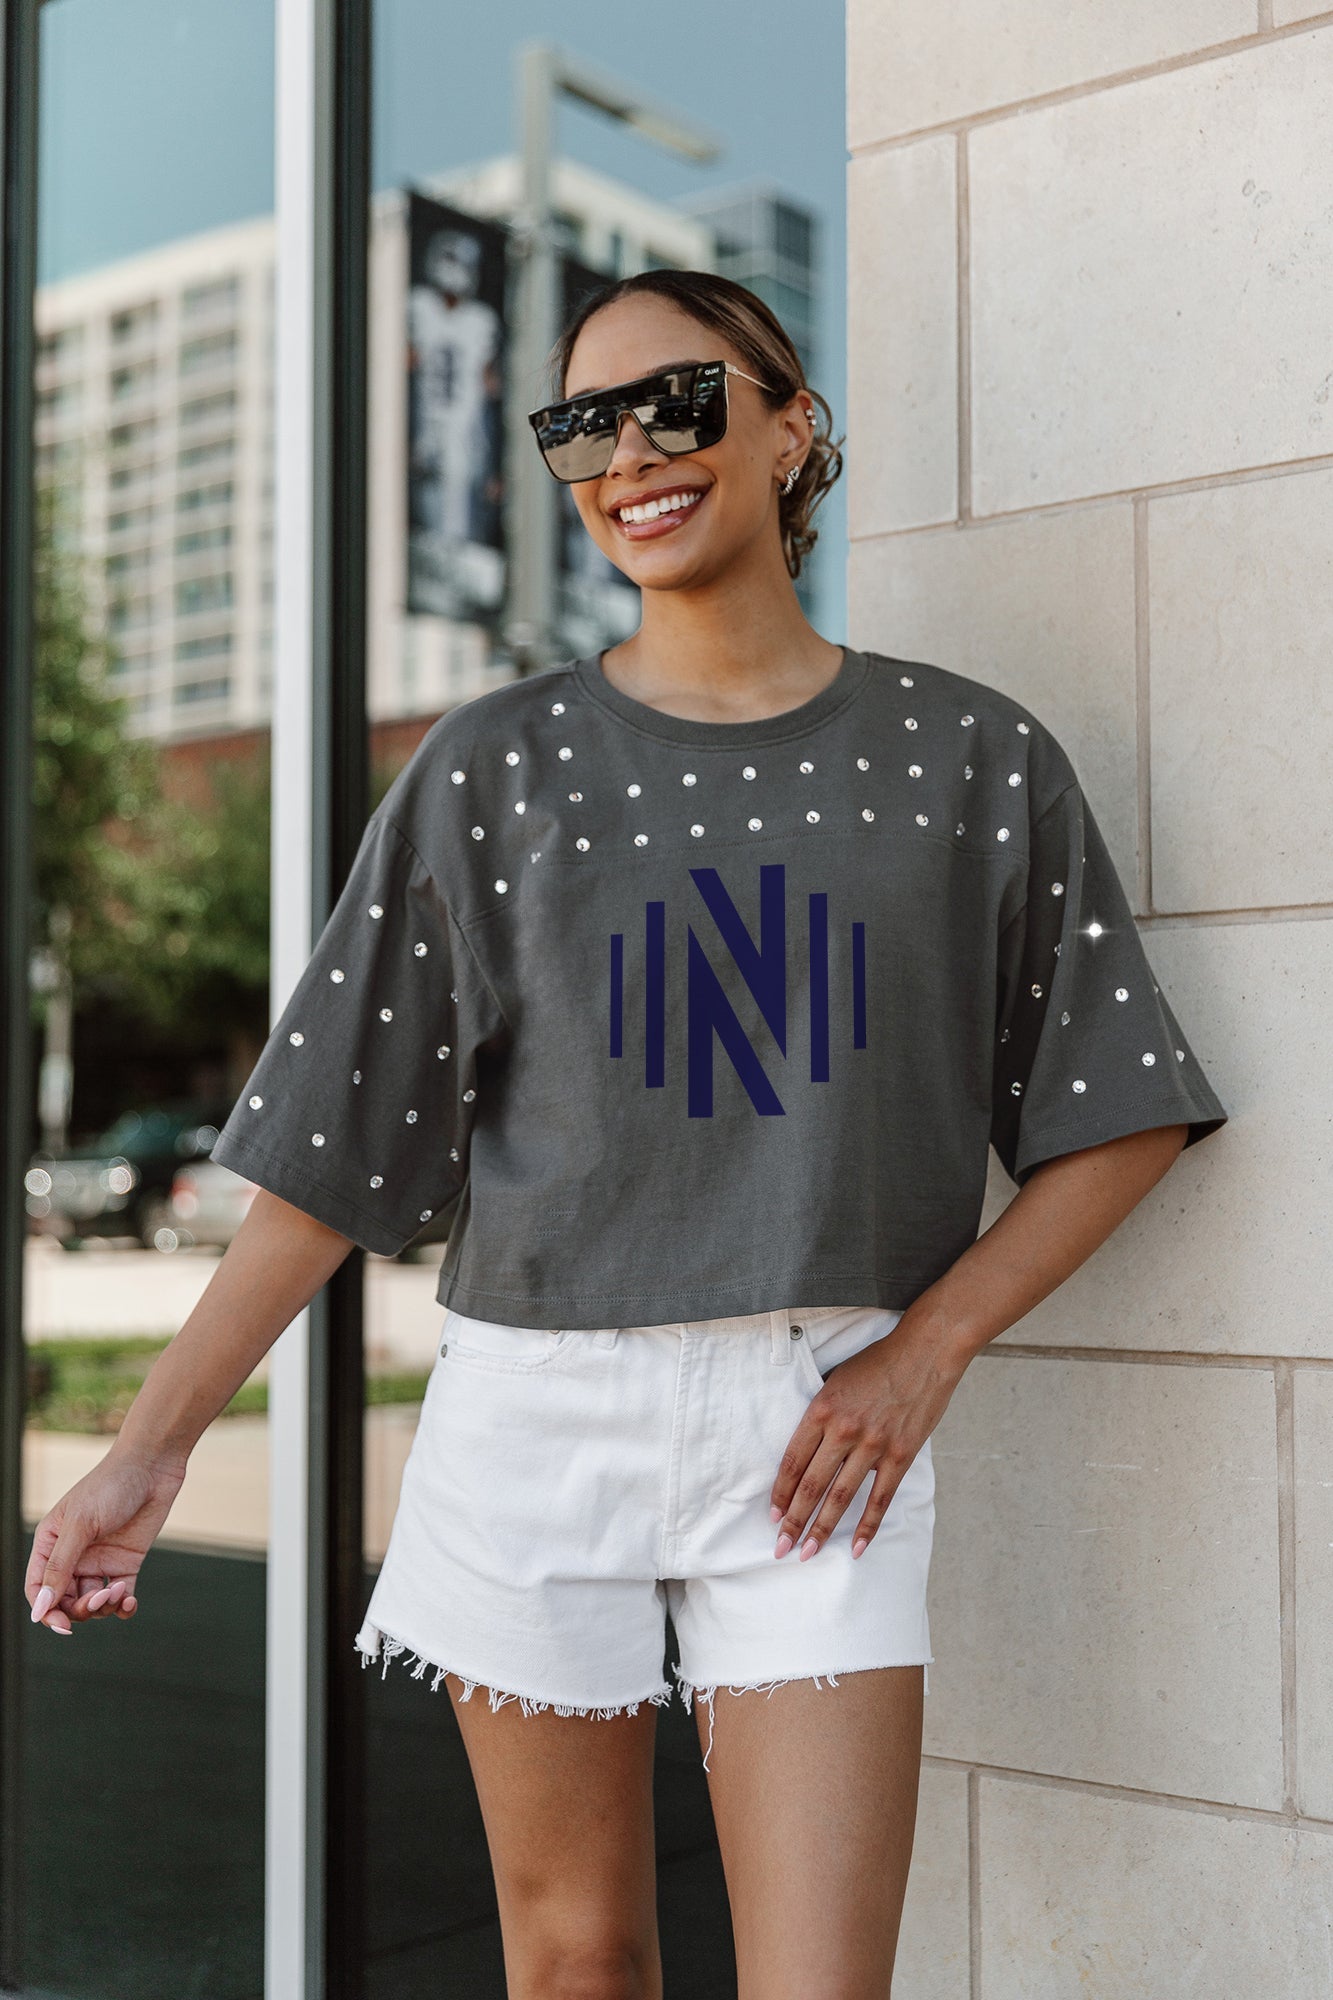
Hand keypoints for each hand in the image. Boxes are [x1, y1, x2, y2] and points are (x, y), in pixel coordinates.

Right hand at [24, 1446, 188, 1635]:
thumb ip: (60, 1566)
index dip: (46, 1611)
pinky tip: (129, 1602)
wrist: (153, 1466)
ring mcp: (99, 1561)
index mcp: (50, 1543)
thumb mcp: (81, 1525)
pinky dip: (123, 1607)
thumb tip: (41, 1608)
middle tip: (100, 1598)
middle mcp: (73, 1556)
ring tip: (118, 1591)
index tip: (63, 1625)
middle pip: (65, 1601)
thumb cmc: (111, 1486)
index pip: (38, 1589)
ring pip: (92, 1602)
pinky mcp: (125, 1564)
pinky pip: (119, 1597)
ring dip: (103, 1606)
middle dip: (80, 1609)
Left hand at [769, 1318, 969, 1562]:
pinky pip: (880, 1498)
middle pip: (811, 1486)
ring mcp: (873, 1445)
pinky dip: (867, 1526)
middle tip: (781, 1549)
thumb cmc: (878, 1362)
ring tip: (807, 1553)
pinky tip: (855, 1548)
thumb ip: (821, 1415)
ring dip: (821, 1529)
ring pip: (840, 1497)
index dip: (780, 1493)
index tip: (773, 1516)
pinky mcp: (901, 1455)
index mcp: (821, 1409)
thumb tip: (806, 1451)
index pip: (792, 1462)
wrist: (925, 1351)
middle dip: (793, 1522)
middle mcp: (843, 1430)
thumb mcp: (836, 1379)